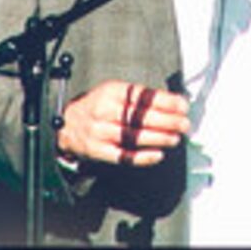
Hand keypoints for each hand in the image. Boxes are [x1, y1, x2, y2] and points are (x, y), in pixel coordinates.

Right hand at [56, 80, 189, 167]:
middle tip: (184, 124)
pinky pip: (124, 156)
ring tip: (175, 138)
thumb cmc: (96, 108)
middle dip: (168, 121)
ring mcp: (101, 132)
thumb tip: (172, 103)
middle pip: (142, 117)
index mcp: (112, 92)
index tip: (183, 106)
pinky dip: (143, 157)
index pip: (144, 96)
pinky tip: (157, 155)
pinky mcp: (98, 150)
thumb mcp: (114, 92)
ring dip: (159, 138)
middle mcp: (105, 110)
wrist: (66, 125)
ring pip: (135, 136)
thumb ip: (139, 97)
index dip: (167, 102)